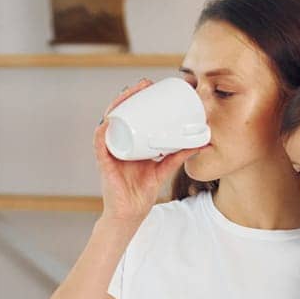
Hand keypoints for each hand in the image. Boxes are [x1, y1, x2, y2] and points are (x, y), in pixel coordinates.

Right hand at [94, 78, 201, 224]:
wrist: (130, 214)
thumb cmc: (142, 192)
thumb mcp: (164, 168)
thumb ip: (178, 155)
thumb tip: (200, 143)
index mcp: (129, 142)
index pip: (130, 114)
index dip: (137, 98)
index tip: (150, 86)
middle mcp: (117, 143)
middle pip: (119, 113)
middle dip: (129, 95)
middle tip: (144, 84)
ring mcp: (109, 151)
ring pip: (108, 122)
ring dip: (116, 105)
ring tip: (129, 94)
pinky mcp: (104, 163)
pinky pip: (99, 144)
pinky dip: (102, 132)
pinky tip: (108, 121)